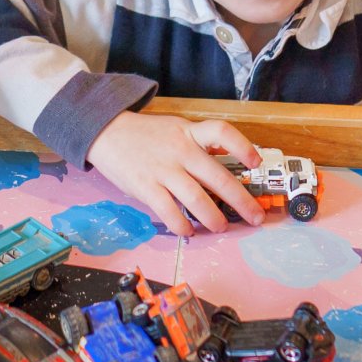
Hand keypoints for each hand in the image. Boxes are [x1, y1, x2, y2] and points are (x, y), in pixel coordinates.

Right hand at [86, 113, 264, 236]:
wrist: (105, 132)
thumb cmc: (145, 135)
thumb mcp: (175, 129)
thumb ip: (196, 145)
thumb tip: (223, 173)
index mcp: (189, 132)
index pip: (222, 132)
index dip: (243, 146)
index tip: (256, 162)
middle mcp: (180, 150)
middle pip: (218, 176)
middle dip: (241, 201)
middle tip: (255, 217)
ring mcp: (163, 169)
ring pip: (197, 199)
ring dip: (213, 218)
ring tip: (221, 227)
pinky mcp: (146, 187)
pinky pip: (169, 212)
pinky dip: (182, 225)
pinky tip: (188, 231)